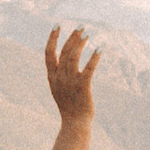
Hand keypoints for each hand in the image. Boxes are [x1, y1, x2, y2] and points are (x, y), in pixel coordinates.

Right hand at [45, 23, 98, 149]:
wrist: (74, 124)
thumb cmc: (69, 106)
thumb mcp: (58, 89)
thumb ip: (59, 75)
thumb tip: (63, 61)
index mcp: (52, 77)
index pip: (48, 53)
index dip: (52, 38)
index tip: (57, 25)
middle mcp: (59, 78)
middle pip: (64, 52)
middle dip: (72, 37)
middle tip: (81, 26)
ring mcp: (70, 82)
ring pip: (73, 57)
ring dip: (80, 43)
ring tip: (87, 33)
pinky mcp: (83, 87)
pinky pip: (88, 68)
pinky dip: (94, 57)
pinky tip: (100, 48)